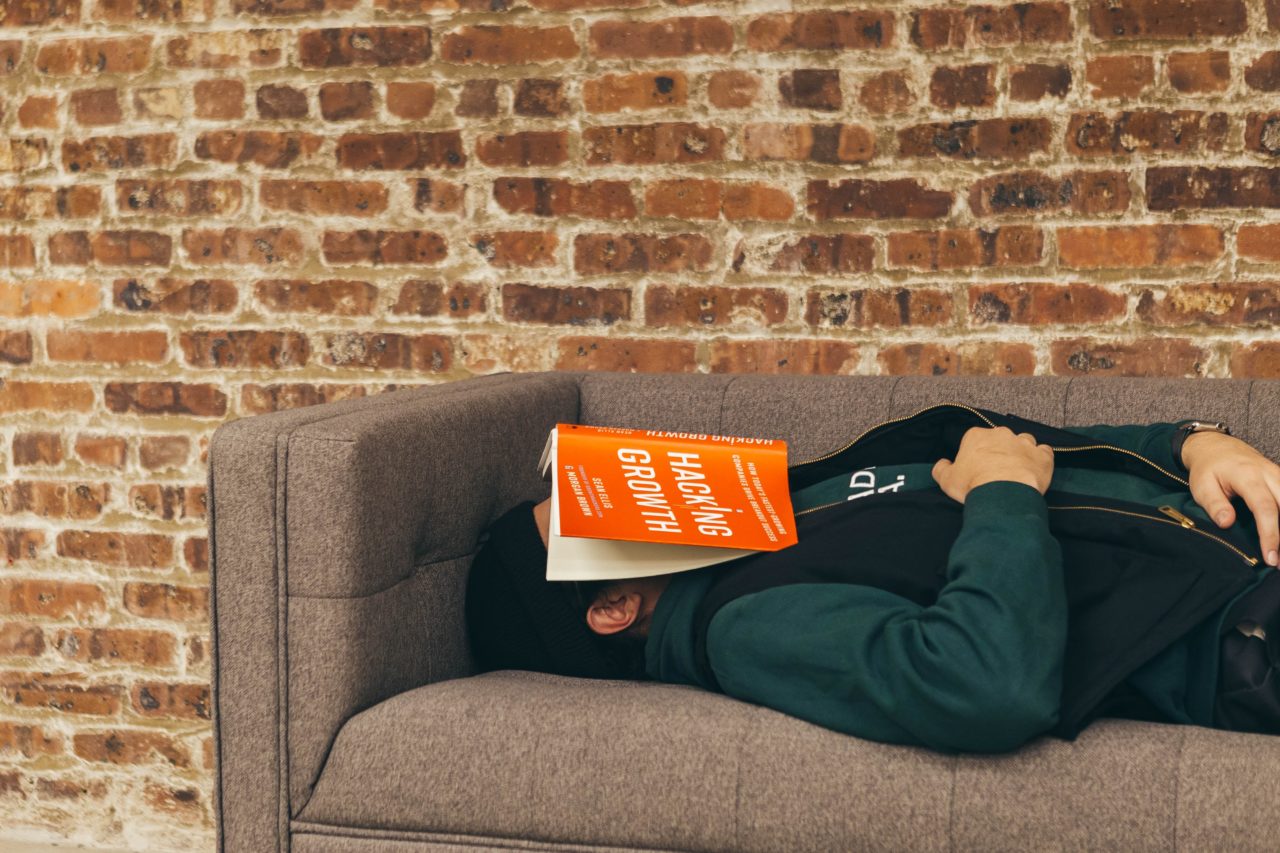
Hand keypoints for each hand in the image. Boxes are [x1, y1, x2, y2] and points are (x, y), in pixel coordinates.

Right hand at [932, 426, 1054, 503]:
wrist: (1002, 494)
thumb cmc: (972, 484)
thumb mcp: (946, 480)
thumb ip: (941, 469)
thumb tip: (942, 464)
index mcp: (976, 436)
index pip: (975, 439)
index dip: (975, 454)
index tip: (976, 468)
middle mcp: (1001, 434)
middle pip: (1000, 438)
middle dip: (999, 451)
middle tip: (996, 471)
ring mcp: (1023, 443)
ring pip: (1024, 441)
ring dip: (1021, 451)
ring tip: (1017, 470)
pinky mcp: (1042, 456)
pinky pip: (1044, 452)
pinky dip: (1041, 458)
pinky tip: (1036, 469)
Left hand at [1181, 430, 1279, 566]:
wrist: (1216, 447)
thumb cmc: (1208, 469)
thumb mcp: (1201, 485)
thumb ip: (1214, 504)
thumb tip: (1227, 523)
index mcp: (1248, 476)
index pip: (1265, 508)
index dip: (1270, 534)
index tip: (1270, 557)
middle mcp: (1269, 474)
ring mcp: (1279, 475)